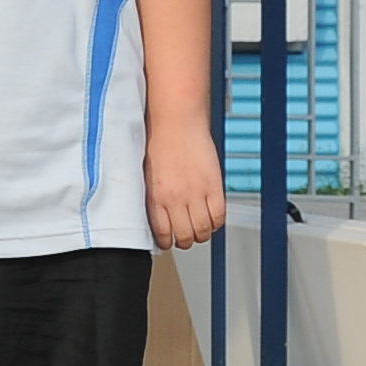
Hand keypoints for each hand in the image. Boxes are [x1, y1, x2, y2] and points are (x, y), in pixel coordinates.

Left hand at [150, 121, 224, 251]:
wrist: (176, 122)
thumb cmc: (158, 142)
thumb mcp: (146, 174)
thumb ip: (153, 196)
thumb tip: (156, 214)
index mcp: (155, 196)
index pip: (162, 232)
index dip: (166, 242)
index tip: (168, 242)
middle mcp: (176, 198)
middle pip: (186, 235)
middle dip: (185, 242)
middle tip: (185, 239)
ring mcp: (197, 193)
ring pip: (204, 230)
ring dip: (202, 235)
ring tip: (199, 231)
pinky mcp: (214, 186)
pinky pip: (220, 215)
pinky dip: (217, 223)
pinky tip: (212, 219)